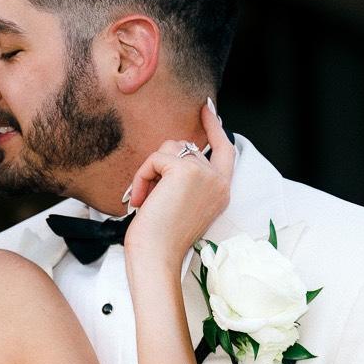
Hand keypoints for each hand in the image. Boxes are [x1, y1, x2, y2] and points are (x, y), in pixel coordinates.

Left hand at [121, 97, 234, 263]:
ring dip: (149, 172)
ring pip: (168, 149)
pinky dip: (141, 177)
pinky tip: (139, 199)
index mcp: (220, 191)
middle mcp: (218, 181)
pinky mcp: (186, 170)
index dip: (215, 127)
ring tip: (144, 199)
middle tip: (147, 196)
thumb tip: (174, 149)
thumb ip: (185, 178)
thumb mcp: (181, 204)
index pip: (224, 150)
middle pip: (184, 148)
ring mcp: (204, 174)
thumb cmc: (161, 239)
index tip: (206, 107)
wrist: (157, 256)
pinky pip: (155, 159)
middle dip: (159, 166)